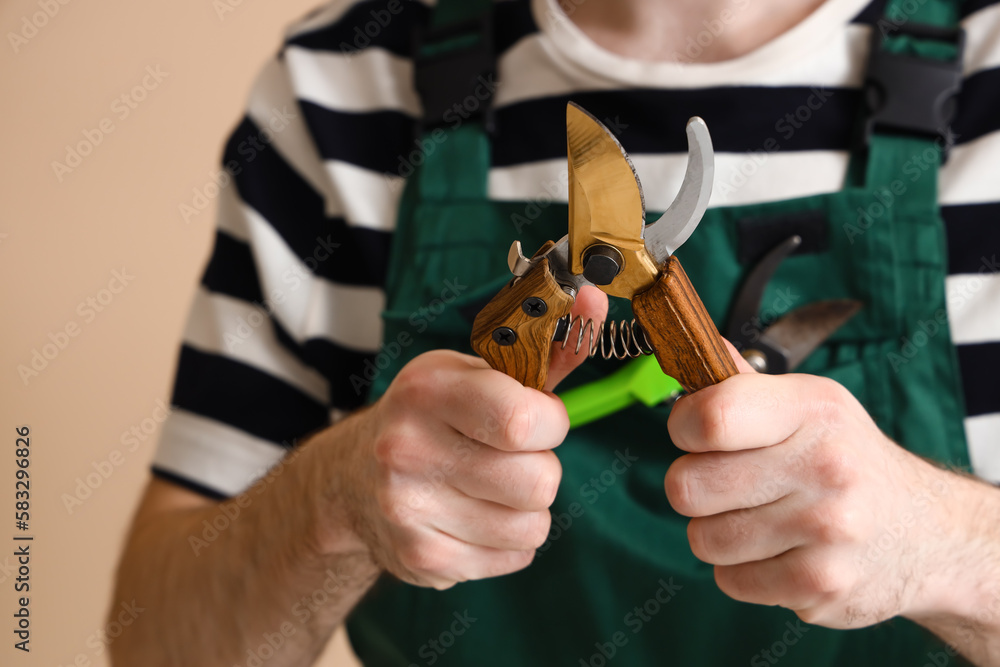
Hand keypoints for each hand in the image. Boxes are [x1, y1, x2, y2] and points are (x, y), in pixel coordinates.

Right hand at [334, 287, 607, 588]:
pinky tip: (475, 516)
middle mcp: (409, 450)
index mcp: (427, 391)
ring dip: (527, 508)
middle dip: (540, 468)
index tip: (537, 420)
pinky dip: (508, 539)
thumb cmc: (433, 417)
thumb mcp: (475, 374)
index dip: (549, 424)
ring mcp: (410, 510)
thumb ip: (544, 349)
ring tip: (492, 488)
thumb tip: (593, 298)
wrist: (352, 481)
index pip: (521, 421)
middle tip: (510, 457)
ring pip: (533, 524)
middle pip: (539, 482)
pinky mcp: (421, 559)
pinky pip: (516, 557)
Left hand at [665, 344, 958, 627]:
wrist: (927, 533)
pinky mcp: (822, 584)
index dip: (683, 427)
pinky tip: (779, 553)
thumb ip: (744, 385)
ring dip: (718, 534)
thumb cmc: (845, 461)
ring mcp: (827, 528)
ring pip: (703, 539)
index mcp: (812, 409)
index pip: (711, 417)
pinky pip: (730, 581)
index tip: (693, 434)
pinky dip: (742, 572)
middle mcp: (824, 465)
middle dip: (695, 488)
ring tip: (760, 520)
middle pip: (688, 486)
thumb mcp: (809, 407)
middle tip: (730, 485)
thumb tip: (696, 348)